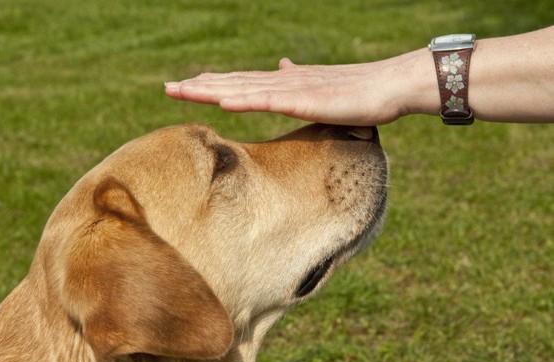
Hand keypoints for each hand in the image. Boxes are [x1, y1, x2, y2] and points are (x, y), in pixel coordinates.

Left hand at [165, 53, 438, 125]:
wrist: (388, 85)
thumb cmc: (357, 92)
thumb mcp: (319, 88)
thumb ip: (296, 80)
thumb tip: (282, 66)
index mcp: (282, 83)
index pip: (238, 82)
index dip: (209, 83)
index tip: (183, 86)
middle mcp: (281, 82)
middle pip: (232, 83)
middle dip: (198, 86)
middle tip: (167, 87)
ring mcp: (291, 90)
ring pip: (243, 89)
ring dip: (211, 90)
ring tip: (183, 90)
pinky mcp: (306, 100)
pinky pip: (270, 101)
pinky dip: (244, 100)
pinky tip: (223, 100)